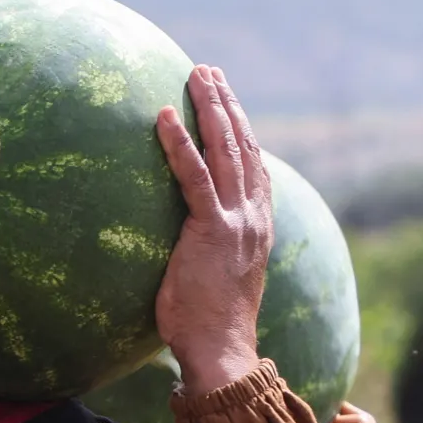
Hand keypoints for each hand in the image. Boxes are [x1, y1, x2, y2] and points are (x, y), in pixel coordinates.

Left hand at [154, 66, 273, 396]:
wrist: (222, 351)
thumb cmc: (209, 323)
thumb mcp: (215, 276)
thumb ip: (209, 250)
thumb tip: (187, 242)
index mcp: (258, 226)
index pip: (252, 164)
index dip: (241, 128)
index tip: (227, 99)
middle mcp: (254, 217)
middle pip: (243, 145)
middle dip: (227, 103)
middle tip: (209, 71)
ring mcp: (236, 222)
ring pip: (226, 150)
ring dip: (210, 107)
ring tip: (196, 75)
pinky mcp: (211, 231)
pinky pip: (193, 177)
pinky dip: (179, 144)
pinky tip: (164, 117)